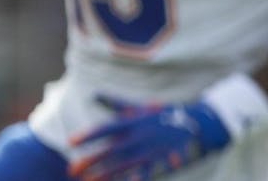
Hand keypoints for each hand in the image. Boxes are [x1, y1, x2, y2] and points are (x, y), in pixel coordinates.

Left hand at [69, 73, 267, 180]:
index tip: (72, 141)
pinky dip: (136, 177)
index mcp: (135, 120)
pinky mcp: (159, 161)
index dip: (90, 134)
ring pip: (124, 164)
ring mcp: (151, 150)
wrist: (196, 123)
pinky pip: (145, 171)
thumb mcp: (140, 107)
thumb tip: (94, 94)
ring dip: (105, 174)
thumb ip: (116, 104)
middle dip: (93, 160)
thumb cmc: (162, 114)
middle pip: (113, 150)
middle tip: (73, 169)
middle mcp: (142, 136)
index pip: (108, 127)